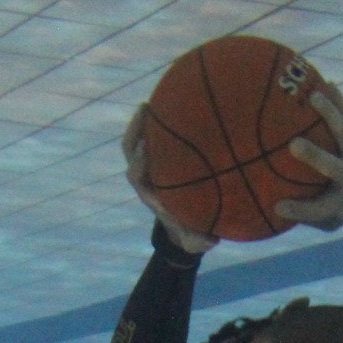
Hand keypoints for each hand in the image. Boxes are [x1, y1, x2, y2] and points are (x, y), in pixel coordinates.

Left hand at [122, 106, 218, 254]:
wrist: (183, 226)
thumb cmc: (191, 229)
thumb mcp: (196, 238)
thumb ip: (199, 239)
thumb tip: (210, 240)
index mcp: (149, 194)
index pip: (137, 176)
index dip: (139, 163)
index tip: (145, 150)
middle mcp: (145, 177)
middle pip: (131, 151)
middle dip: (135, 133)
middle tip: (144, 112)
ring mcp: (149, 164)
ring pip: (137, 139)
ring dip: (140, 122)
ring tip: (149, 102)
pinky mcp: (157, 155)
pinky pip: (152, 135)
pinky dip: (155, 122)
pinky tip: (168, 103)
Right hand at [274, 86, 342, 228]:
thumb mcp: (333, 217)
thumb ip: (305, 216)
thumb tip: (265, 208)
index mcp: (341, 201)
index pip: (318, 209)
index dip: (299, 210)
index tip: (277, 206)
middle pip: (333, 167)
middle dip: (314, 156)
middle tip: (294, 145)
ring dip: (331, 114)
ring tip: (314, 98)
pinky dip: (338, 100)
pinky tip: (325, 83)